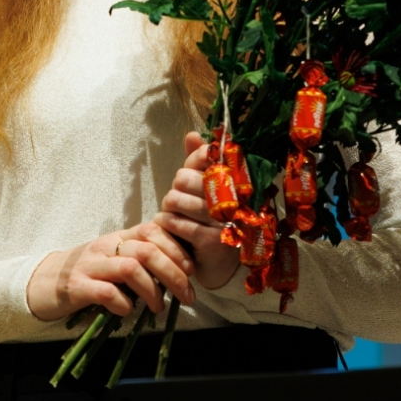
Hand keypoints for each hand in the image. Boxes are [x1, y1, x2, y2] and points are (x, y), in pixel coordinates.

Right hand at [27, 220, 195, 320]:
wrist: (42, 283)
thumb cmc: (86, 274)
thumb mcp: (114, 260)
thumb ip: (140, 261)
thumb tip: (179, 273)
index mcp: (118, 238)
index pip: (153, 229)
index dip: (176, 248)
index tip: (190, 270)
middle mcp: (105, 247)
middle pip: (147, 250)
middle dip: (173, 273)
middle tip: (187, 295)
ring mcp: (90, 266)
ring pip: (130, 268)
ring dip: (152, 290)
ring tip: (159, 308)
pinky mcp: (77, 287)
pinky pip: (107, 292)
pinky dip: (123, 304)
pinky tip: (128, 311)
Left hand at [153, 131, 242, 291]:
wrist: (223, 265)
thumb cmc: (212, 219)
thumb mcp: (206, 188)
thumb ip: (199, 161)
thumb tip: (192, 134)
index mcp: (234, 180)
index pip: (204, 156)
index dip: (192, 165)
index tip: (193, 177)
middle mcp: (233, 198)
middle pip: (183, 178)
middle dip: (176, 189)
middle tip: (181, 201)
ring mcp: (223, 220)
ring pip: (174, 200)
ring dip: (168, 208)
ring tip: (175, 214)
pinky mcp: (210, 240)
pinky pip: (173, 222)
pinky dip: (165, 224)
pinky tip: (171, 227)